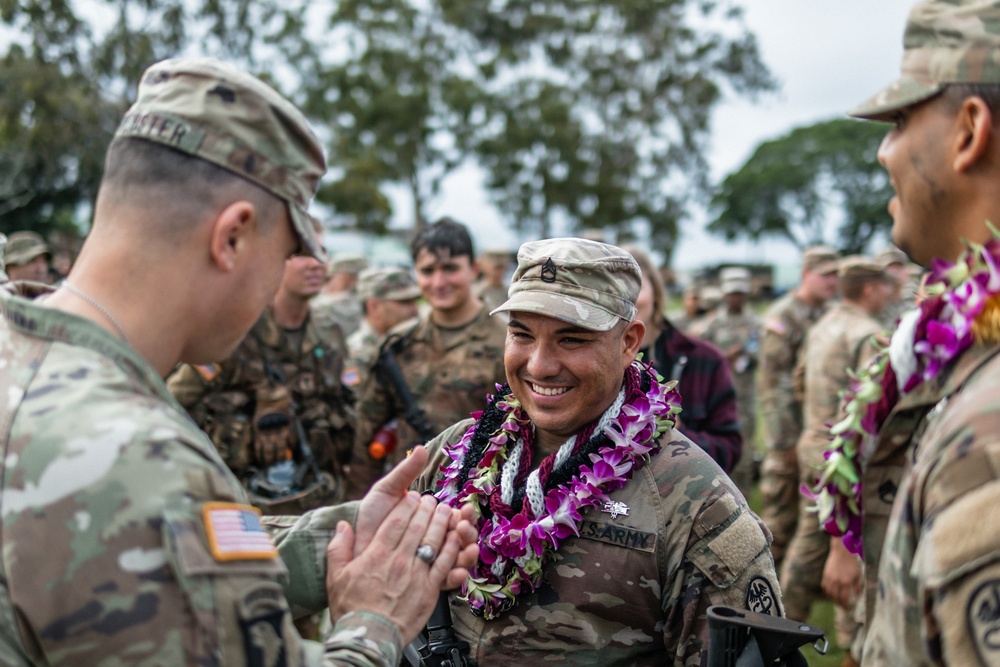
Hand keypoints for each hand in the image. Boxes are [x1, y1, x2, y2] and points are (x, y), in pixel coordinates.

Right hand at [325, 493, 478, 643]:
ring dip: (441, 522)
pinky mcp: (429, 589)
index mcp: (377, 554)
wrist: (368, 638)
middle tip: (432, 499)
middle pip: (417, 526)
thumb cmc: (351, 609)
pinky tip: (455, 538)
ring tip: (446, 511)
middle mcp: (398, 560)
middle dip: (426, 509)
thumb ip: (338, 548)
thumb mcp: (335, 577)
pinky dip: (452, 548)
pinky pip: (444, 563)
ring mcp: (416, 574)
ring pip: (433, 540)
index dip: (406, 505)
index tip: (412, 496)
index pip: (396, 521)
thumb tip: (341, 526)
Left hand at [354, 445, 478, 588]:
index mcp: (431, 519)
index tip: (466, 509)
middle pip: (462, 537)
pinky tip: (457, 573)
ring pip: (459, 558)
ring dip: (468, 553)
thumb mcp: (387, 491)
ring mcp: (432, 560)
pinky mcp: (426, 580)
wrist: (353, 546)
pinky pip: (447, 581)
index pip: (456, 517)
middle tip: (465, 527)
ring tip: (467, 549)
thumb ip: (405, 472)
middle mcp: (435, 539)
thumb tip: (421, 448)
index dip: (464, 513)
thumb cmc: (371, 517)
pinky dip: (457, 577)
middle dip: (468, 532)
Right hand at [822, 537, 861, 609]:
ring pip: (829, 593)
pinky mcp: (825, 574)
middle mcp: (837, 582)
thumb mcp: (858, 574)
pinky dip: (827, 591)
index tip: (848, 608)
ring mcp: (830, 578)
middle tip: (843, 607)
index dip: (846, 605)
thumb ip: (858, 586)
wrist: (842, 551)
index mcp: (846, 582)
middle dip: (840, 604)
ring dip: (833, 599)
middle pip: (836, 597)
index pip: (844, 598)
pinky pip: (824, 586)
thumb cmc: (852, 563)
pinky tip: (830, 593)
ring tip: (837, 601)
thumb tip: (858, 596)